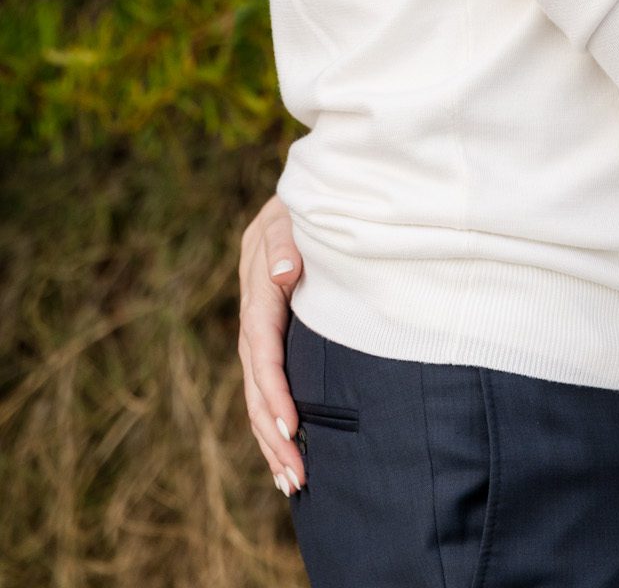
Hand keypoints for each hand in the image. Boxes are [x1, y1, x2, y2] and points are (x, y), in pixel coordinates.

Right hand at [238, 193, 305, 493]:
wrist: (316, 183)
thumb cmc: (315, 194)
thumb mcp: (298, 208)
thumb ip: (285, 242)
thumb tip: (280, 276)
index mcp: (257, 279)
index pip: (261, 346)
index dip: (273, 388)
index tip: (291, 427)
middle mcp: (253, 304)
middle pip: (255, 380)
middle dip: (272, 432)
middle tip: (296, 478)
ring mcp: (261, 318)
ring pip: (257, 388)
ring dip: (271, 436)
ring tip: (290, 482)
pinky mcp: (275, 326)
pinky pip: (268, 377)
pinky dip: (274, 415)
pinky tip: (286, 450)